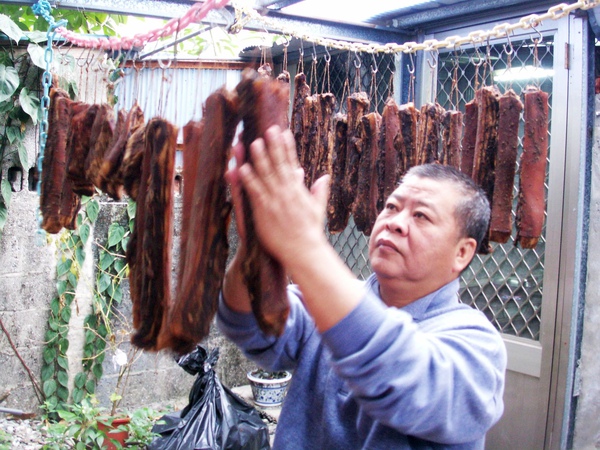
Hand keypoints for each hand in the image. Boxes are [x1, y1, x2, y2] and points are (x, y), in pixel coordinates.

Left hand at [237, 125, 329, 268]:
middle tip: (268, 129)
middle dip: (273, 146)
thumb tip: (324, 177)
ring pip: (265, 175)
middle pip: (279, 164)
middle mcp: (287, 192)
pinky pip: (255, 192)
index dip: (287, 147)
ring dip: (259, 158)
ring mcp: (275, 200)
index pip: (292, 163)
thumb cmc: (310, 231)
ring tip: (253, 143)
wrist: (303, 250)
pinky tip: (242, 168)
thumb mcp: (318, 208)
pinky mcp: (265, 211)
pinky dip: (248, 180)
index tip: (284, 132)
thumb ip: (319, 191)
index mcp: (298, 190)